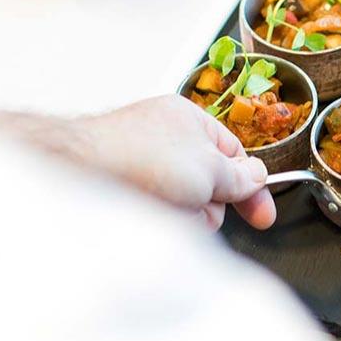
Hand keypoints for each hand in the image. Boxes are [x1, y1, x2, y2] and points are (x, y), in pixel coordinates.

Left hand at [75, 95, 276, 228]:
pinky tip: (147, 216)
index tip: (262, 214)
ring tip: (165, 208)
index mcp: (188, 120)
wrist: (78, 174)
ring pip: (185, 204)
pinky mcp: (125, 190)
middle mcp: (164, 140)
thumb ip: (240, 176)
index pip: (235, 154)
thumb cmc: (138, 158)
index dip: (251, 185)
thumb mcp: (209, 167)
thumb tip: (256, 177)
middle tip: (197, 202)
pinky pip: (159, 214)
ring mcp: (143, 166)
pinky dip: (160, 220)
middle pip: (210, 185)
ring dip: (185, 215)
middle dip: (209, 203)